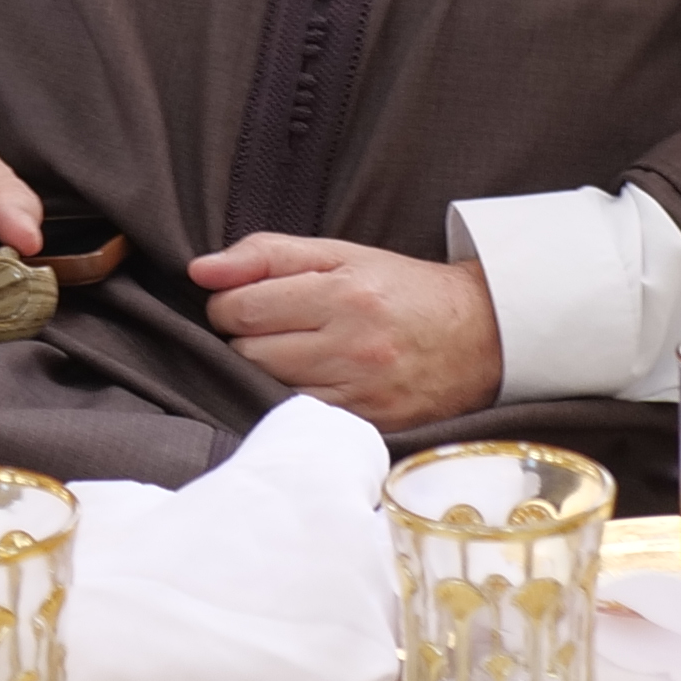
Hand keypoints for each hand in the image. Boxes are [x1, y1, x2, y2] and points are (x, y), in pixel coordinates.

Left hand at [189, 232, 503, 429]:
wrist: (482, 335)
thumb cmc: (401, 290)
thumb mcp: (341, 254)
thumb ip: (266, 254)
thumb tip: (199, 271)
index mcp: (343, 292)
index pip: (241, 306)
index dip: (229, 303)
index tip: (246, 300)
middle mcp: (353, 345)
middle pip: (248, 353)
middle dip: (245, 338)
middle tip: (273, 327)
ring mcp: (363, 392)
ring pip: (269, 389)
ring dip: (266, 372)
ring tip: (294, 353)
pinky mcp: (372, 426)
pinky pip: (302, 419)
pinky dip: (294, 401)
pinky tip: (311, 383)